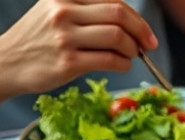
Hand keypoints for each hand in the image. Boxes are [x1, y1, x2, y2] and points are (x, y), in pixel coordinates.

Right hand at [0, 0, 157, 99]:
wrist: (6, 62)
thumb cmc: (38, 39)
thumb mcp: (56, 12)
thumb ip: (87, 10)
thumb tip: (132, 23)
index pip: (113, 1)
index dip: (137, 18)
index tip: (146, 33)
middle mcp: (63, 12)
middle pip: (119, 15)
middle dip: (141, 31)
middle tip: (148, 45)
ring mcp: (65, 37)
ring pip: (118, 37)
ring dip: (133, 49)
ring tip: (130, 56)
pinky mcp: (68, 62)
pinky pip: (110, 60)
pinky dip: (124, 64)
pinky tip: (121, 65)